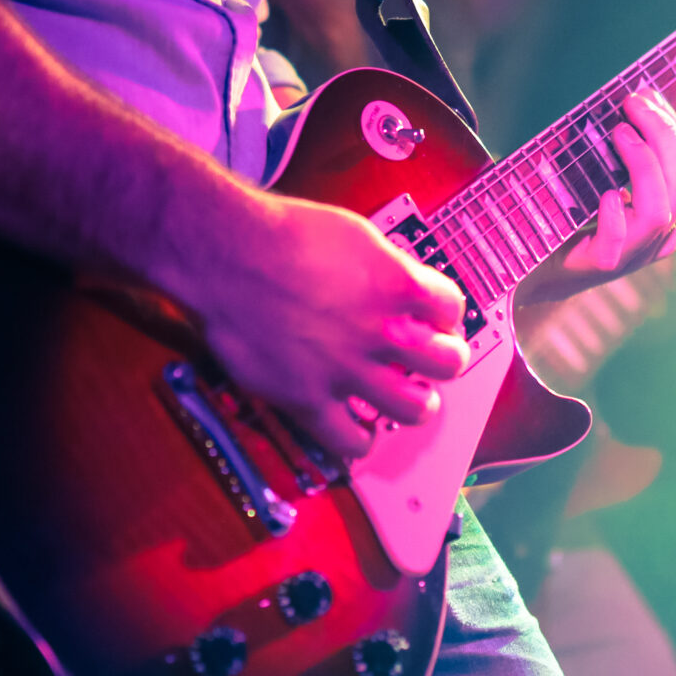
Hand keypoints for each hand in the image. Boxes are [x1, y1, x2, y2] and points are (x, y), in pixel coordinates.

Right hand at [179, 196, 469, 458]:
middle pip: (447, 363)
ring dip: (415, 402)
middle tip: (429, 360)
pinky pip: (352, 442)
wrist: (224, 253)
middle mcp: (378, 330)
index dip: (445, 313)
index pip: (452, 307)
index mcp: (395, 284)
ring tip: (403, 395)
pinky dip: (362, 439)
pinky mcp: (308, 399)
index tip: (435, 319)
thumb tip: (407, 288)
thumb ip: (388, 268)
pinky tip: (357, 426)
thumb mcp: (354, 234)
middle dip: (443, 360)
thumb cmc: (279, 234)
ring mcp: (345, 370)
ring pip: (413, 408)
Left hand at [524, 90, 675, 303]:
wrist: (526, 270)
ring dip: (644, 165)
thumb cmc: (561, 217)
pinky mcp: (599, 267)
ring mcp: (630, 255)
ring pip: (660, 212)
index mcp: (661, 212)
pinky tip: (606, 194)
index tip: (647, 94)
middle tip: (634, 101)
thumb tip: (625, 102)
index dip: (670, 128)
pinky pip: (618, 242)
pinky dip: (615, 216)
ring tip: (620, 132)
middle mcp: (654, 237)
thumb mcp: (591, 178)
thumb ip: (610, 152)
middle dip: (663, 135)